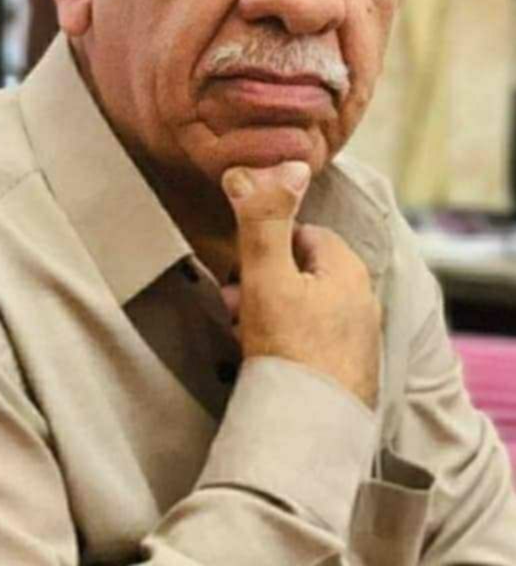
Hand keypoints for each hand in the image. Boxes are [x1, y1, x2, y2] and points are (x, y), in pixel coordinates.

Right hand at [221, 161, 380, 408]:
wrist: (309, 433)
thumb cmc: (290, 349)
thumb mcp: (267, 277)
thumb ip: (267, 219)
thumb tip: (282, 162)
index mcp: (349, 270)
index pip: (303, 235)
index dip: (266, 249)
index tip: (240, 273)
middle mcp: (363, 300)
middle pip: (302, 273)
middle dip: (263, 284)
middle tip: (234, 307)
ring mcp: (360, 340)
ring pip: (306, 308)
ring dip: (271, 313)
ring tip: (244, 338)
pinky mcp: (352, 373)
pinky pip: (315, 342)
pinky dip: (289, 344)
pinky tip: (267, 361)